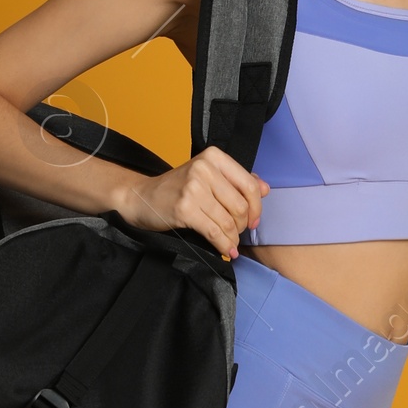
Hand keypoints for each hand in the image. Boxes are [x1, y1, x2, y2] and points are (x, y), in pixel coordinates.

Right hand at [117, 146, 266, 259]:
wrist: (142, 198)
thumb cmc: (177, 189)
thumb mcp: (208, 177)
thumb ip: (237, 181)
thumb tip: (265, 188)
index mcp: (214, 157)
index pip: (249, 185)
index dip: (257, 207)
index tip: (254, 220)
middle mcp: (204, 168)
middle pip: (240, 205)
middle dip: (242, 225)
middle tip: (236, 232)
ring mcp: (193, 188)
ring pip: (228, 221)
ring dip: (232, 238)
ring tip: (230, 243)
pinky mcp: (184, 208)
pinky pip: (214, 232)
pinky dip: (223, 244)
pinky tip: (225, 250)